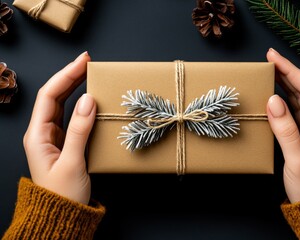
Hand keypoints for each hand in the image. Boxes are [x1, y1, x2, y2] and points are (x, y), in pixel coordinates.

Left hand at [23, 52, 95, 204]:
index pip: (50, 96)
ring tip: (89, 75)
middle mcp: (43, 132)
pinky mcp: (65, 143)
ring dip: (75, 88)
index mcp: (38, 135)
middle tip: (88, 63)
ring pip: (63, 105)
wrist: (62, 216)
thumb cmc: (63, 194)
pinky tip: (90, 99)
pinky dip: (81, 105)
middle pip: (55, 96)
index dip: (66, 76)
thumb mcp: (73, 162)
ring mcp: (54, 137)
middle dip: (70, 77)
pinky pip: (72, 117)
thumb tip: (89, 100)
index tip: (82, 62)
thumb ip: (79, 130)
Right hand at [266, 48, 299, 202]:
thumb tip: (272, 101)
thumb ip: (285, 130)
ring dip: (285, 85)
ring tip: (269, 72)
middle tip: (268, 59)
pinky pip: (294, 113)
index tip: (274, 57)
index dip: (291, 71)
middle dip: (287, 73)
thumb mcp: (297, 161)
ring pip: (299, 101)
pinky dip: (283, 102)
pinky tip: (274, 95)